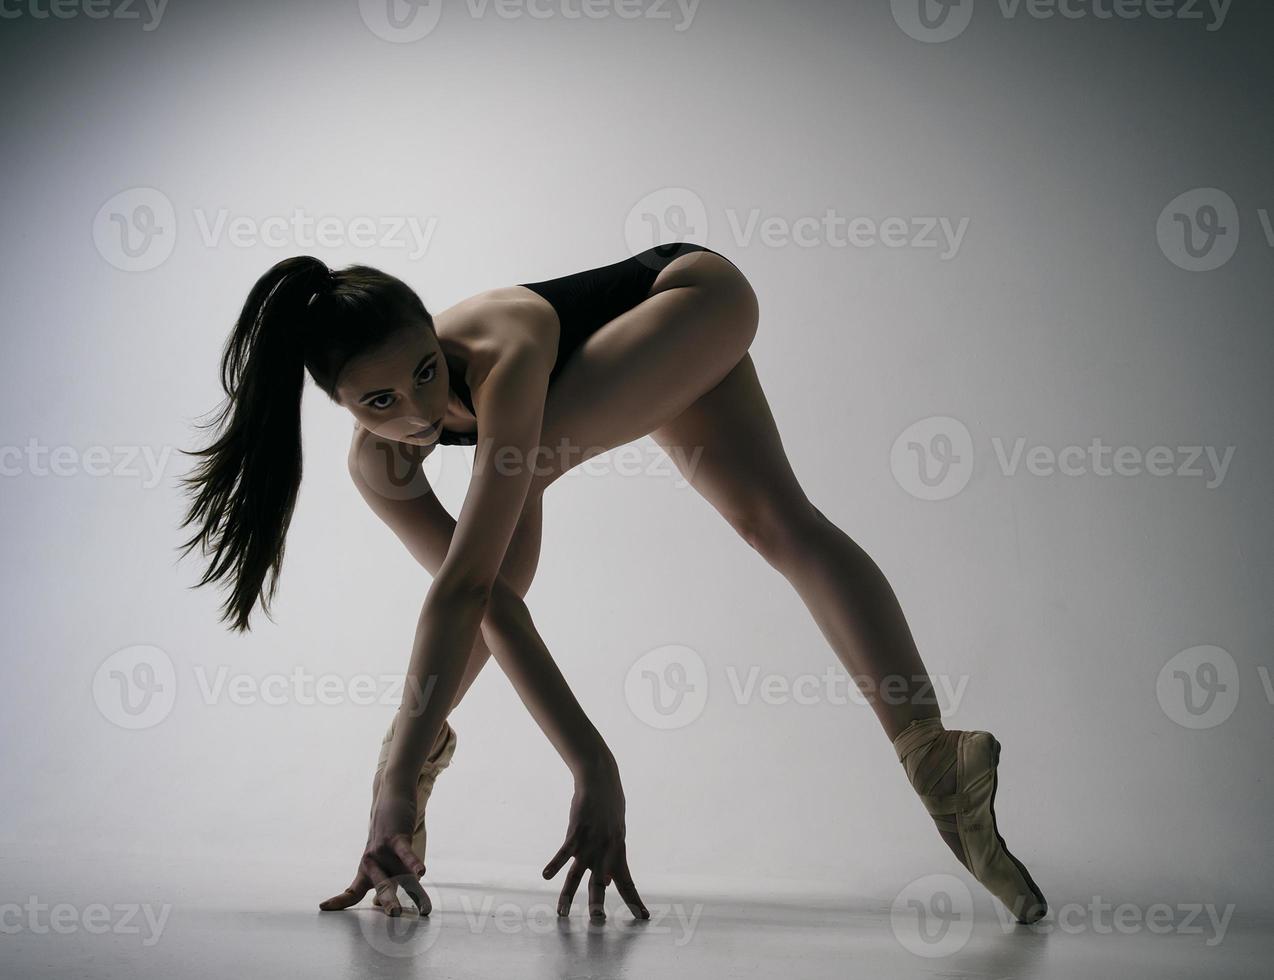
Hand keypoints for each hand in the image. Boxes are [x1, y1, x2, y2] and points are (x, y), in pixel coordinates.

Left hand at [319, 785, 428, 915]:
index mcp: (368, 869)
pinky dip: (413, 862)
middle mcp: (372, 862)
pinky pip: (406, 852)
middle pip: (380, 887)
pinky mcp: (396, 836)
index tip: (322, 908)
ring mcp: (382, 849)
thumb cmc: (390, 834)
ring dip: (406, 891)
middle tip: (394, 916)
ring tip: (409, 908)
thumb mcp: (384, 858)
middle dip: (388, 902)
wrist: (390, 796)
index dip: (339, 901)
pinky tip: (422, 872)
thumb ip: (384, 878)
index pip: (352, 891)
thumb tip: (378, 903)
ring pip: (398, 874)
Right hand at [541, 756, 648, 920]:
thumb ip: (613, 857)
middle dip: (598, 903)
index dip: (634, 901)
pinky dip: (555, 863)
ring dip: (569, 894)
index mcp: (618, 852)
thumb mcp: (617, 832)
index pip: (628, 883)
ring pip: (577, 874)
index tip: (644, 918)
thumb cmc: (609, 807)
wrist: (601, 781)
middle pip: (600, 883)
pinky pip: (564, 852)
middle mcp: (605, 851)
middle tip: (598, 922)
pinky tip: (546, 875)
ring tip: (562, 913)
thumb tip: (611, 880)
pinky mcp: (576, 832)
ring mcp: (590, 843)